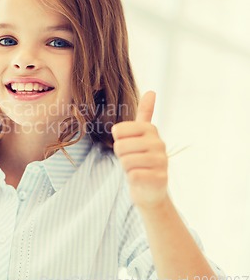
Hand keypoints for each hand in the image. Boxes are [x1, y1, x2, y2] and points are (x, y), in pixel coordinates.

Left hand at [111, 91, 167, 209]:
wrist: (150, 189)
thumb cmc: (140, 159)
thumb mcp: (140, 135)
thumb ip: (145, 113)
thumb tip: (152, 91)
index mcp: (150, 129)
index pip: (118, 131)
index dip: (118, 141)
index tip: (128, 146)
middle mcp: (158, 143)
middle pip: (120, 146)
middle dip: (121, 156)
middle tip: (132, 160)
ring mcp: (161, 161)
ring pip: (126, 161)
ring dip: (127, 168)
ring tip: (137, 169)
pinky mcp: (160, 178)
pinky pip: (133, 175)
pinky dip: (133, 178)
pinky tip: (141, 179)